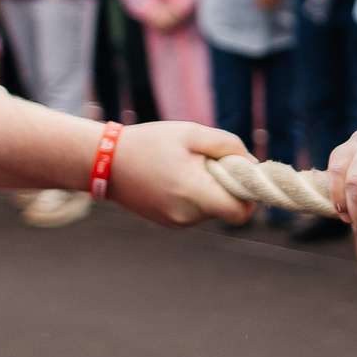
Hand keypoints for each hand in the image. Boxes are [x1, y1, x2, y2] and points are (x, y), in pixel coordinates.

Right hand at [103, 121, 253, 227]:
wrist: (104, 161)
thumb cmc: (150, 142)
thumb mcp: (193, 133)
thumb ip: (229, 145)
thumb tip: (253, 164)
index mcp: (193, 193)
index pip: (240, 212)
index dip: (250, 195)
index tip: (243, 174)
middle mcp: (187, 216)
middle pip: (229, 208)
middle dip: (229, 186)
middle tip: (210, 161)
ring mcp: (177, 223)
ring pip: (214, 209)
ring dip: (212, 190)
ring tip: (187, 167)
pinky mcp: (170, 223)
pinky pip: (198, 211)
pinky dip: (198, 196)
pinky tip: (177, 177)